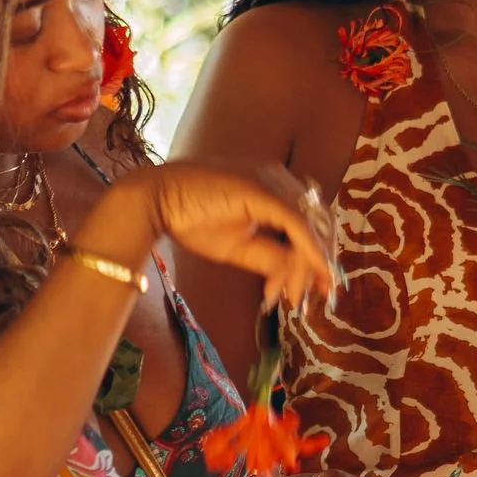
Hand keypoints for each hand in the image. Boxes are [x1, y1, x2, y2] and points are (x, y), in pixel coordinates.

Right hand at [98, 160, 334, 312]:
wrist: (157, 200)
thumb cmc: (190, 218)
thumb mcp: (238, 246)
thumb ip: (268, 257)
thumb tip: (294, 276)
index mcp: (275, 186)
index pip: (310, 221)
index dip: (318, 254)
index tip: (317, 287)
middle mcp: (280, 178)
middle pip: (316, 224)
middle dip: (319, 264)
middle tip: (316, 298)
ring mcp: (272, 181)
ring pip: (309, 227)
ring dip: (309, 266)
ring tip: (295, 298)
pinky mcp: (263, 191)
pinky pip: (296, 224)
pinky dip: (308, 251)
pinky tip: (312, 274)